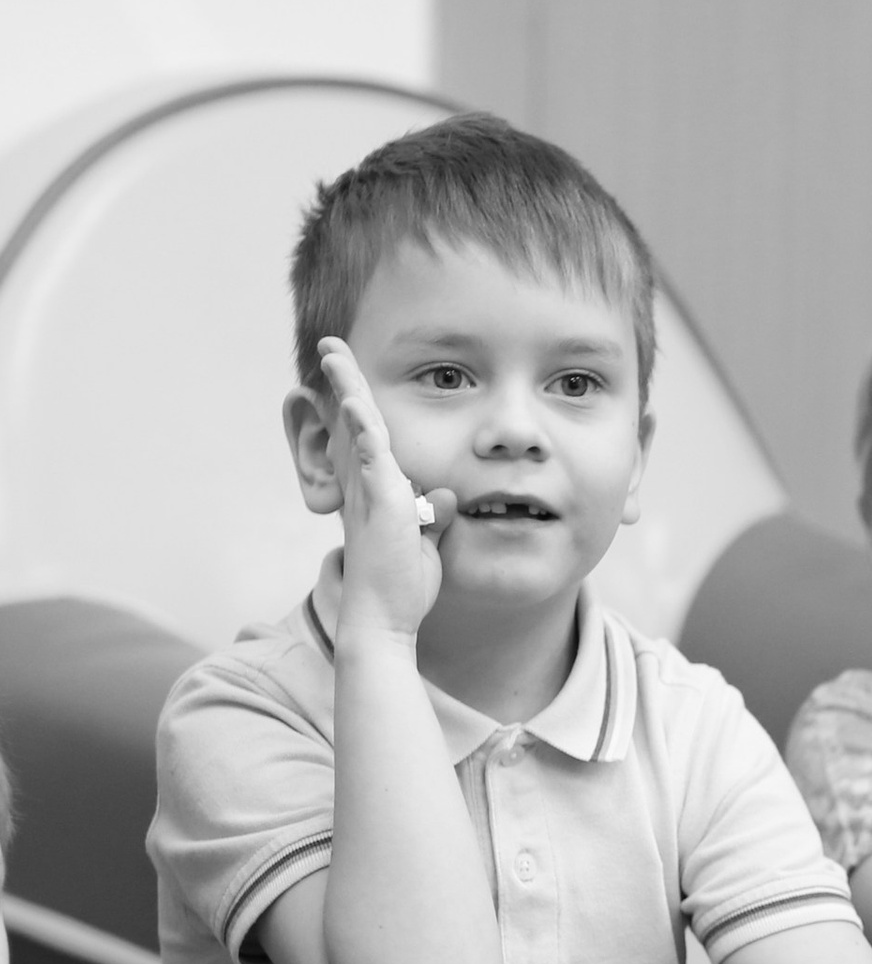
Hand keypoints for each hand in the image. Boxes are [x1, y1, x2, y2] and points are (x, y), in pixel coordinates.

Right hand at [318, 336, 454, 641]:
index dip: (358, 405)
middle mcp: (366, 486)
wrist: (385, 618)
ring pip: (357, 430)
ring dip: (346, 389)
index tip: (348, 376)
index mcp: (377, 492)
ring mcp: (370, 493)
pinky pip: (370, 459)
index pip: (367, 438)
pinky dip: (363, 430)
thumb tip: (450, 497)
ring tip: (333, 353)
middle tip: (329, 345)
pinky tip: (357, 403)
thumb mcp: (429, 544)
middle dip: (341, 381)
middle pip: (352, 422)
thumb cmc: (403, 586)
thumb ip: (438, 517)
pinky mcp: (379, 505)